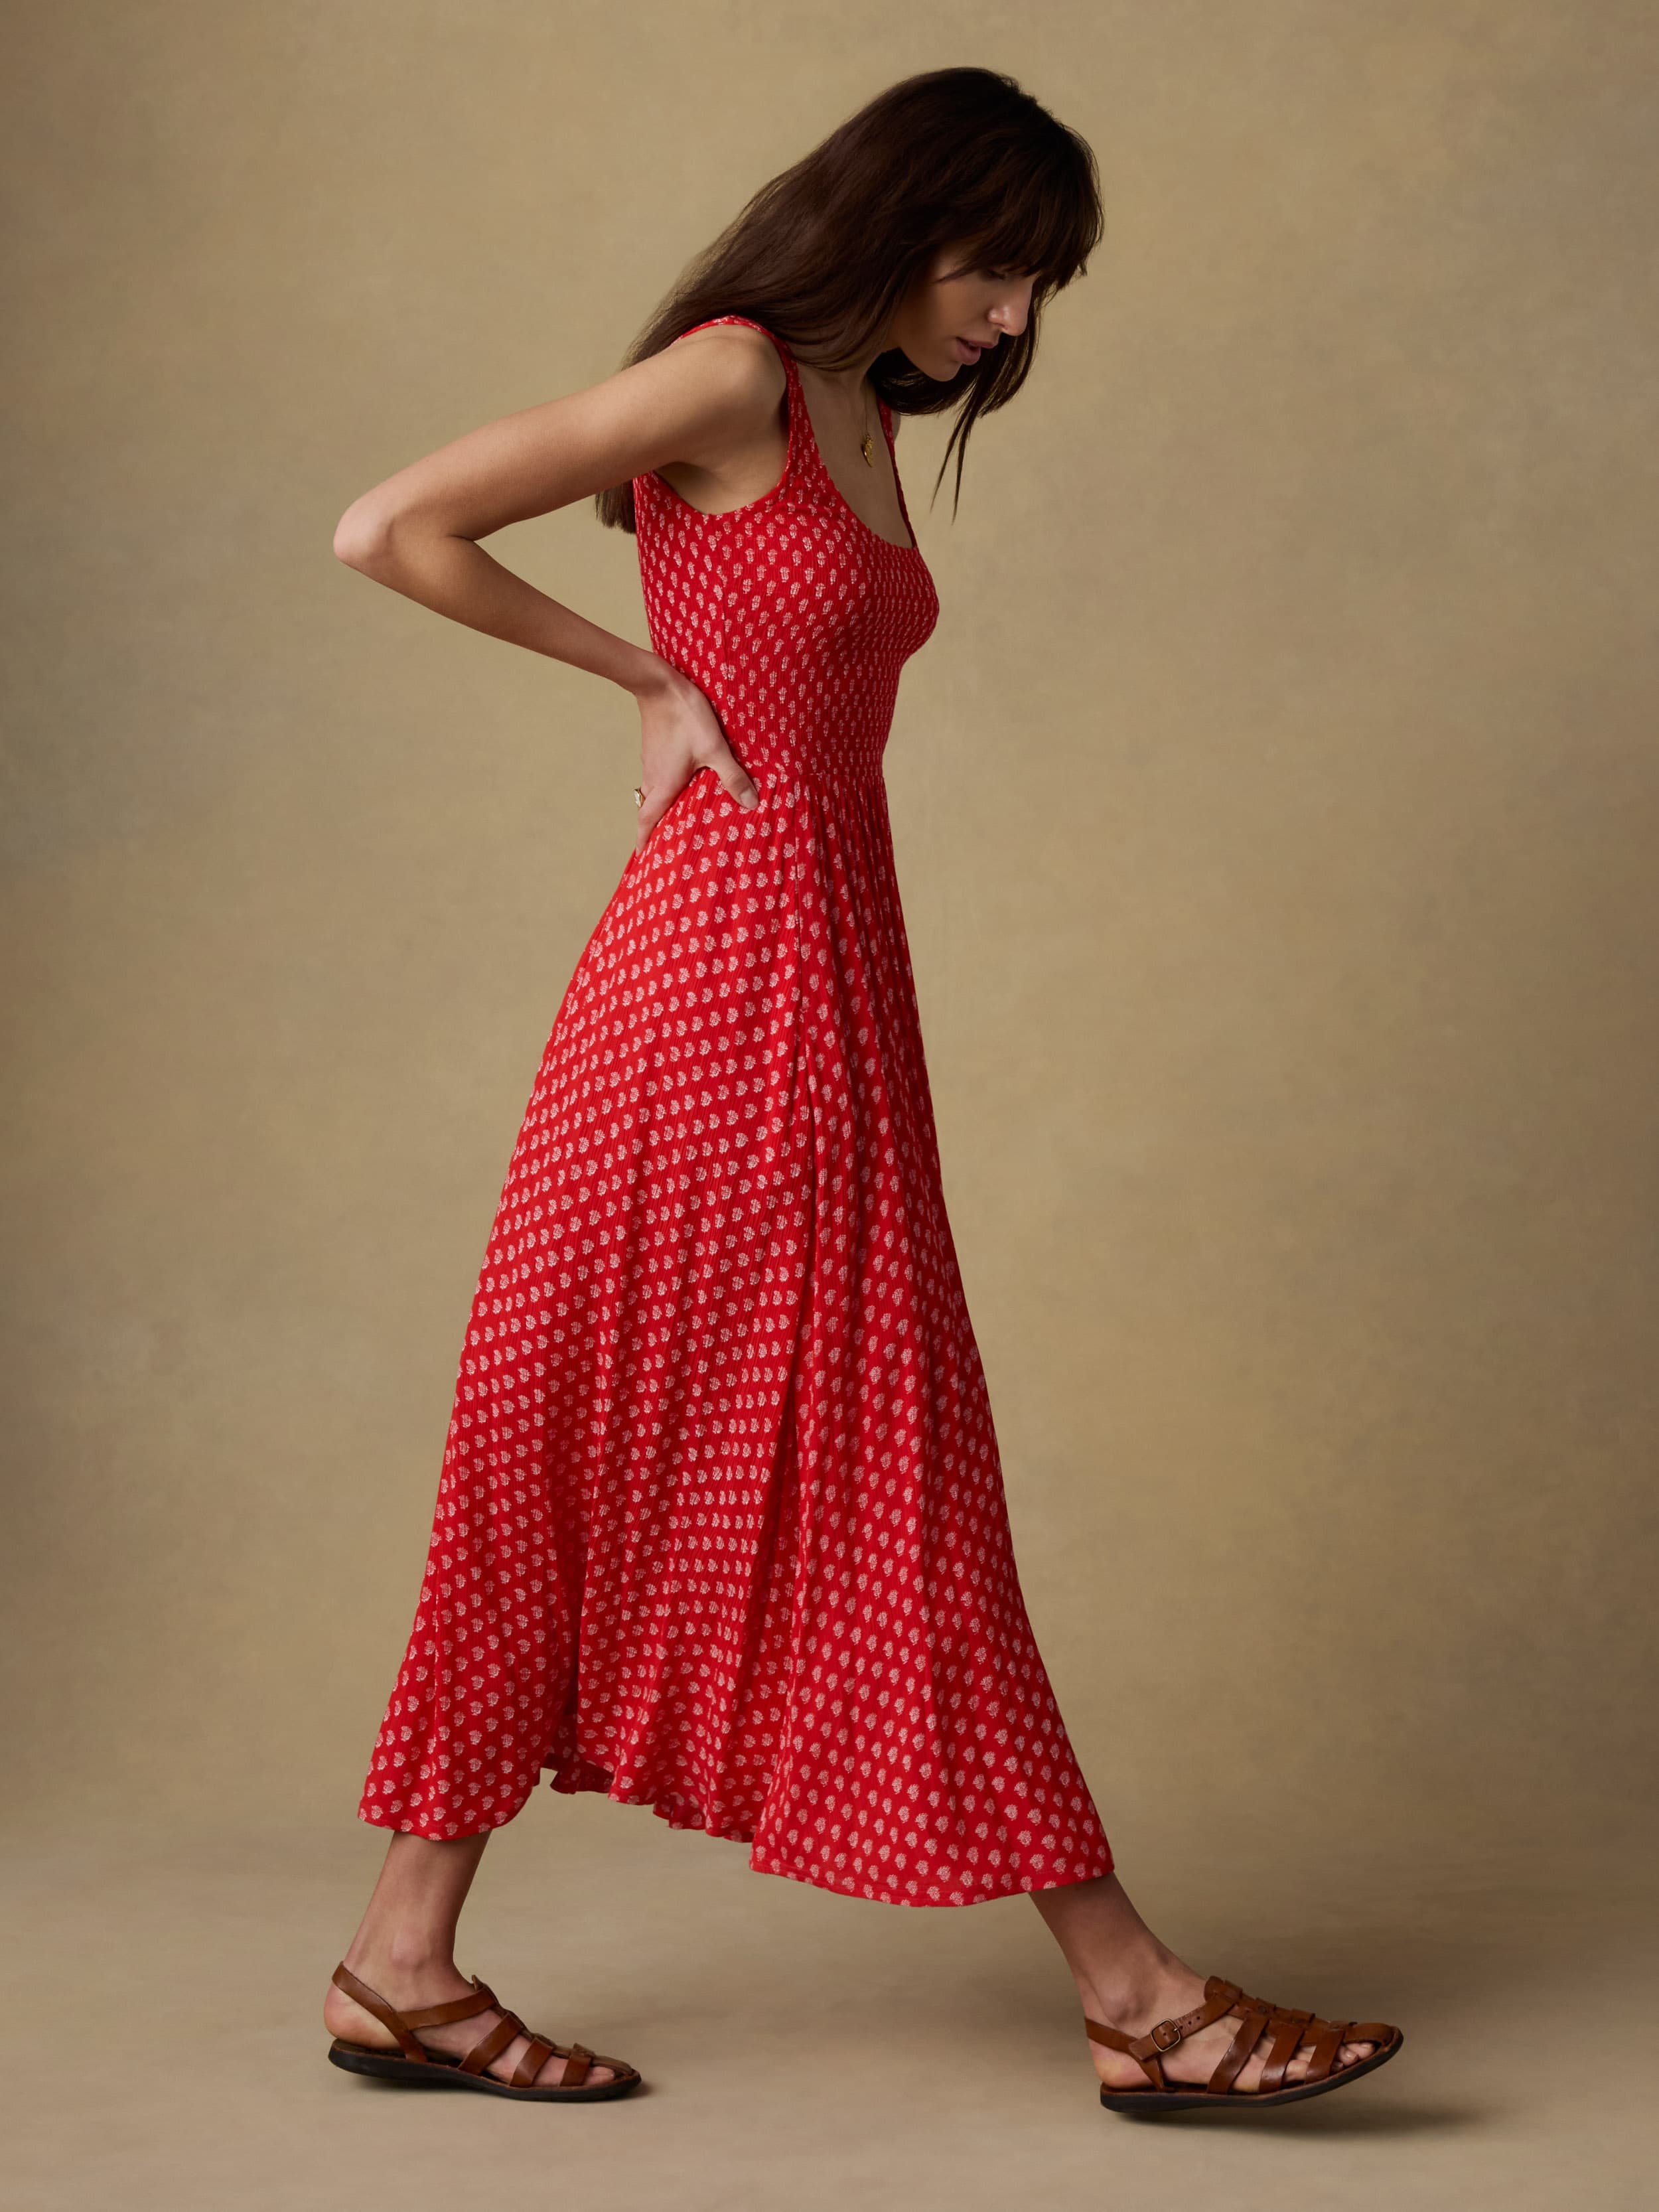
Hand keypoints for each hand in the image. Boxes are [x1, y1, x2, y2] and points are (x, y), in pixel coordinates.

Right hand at [633, 663, 758, 853]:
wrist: (660, 683)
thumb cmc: (685, 717)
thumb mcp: (715, 748)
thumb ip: (732, 776)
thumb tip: (751, 803)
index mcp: (663, 784)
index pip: (647, 819)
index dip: (644, 839)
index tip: (643, 855)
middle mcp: (653, 776)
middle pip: (649, 809)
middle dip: (656, 828)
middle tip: (666, 842)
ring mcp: (652, 761)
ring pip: (653, 792)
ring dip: (662, 806)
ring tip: (679, 816)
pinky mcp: (655, 748)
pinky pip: (658, 775)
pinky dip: (666, 787)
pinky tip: (683, 783)